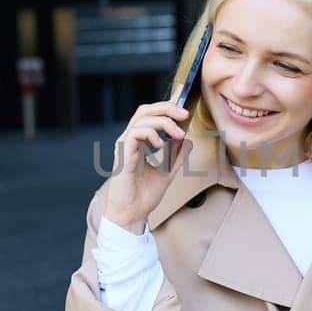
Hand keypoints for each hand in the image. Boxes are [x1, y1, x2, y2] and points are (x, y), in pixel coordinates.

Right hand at [103, 86, 192, 233]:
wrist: (132, 215)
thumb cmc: (144, 196)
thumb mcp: (168, 173)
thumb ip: (176, 156)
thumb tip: (188, 140)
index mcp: (139, 142)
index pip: (152, 115)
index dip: (167, 103)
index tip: (184, 95)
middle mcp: (130, 140)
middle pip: (146, 110)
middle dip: (167, 107)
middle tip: (185, 114)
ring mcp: (125, 146)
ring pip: (142, 118)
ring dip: (164, 122)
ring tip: (178, 134)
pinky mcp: (123, 154)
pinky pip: (135, 133)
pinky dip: (151, 134)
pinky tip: (161, 144)